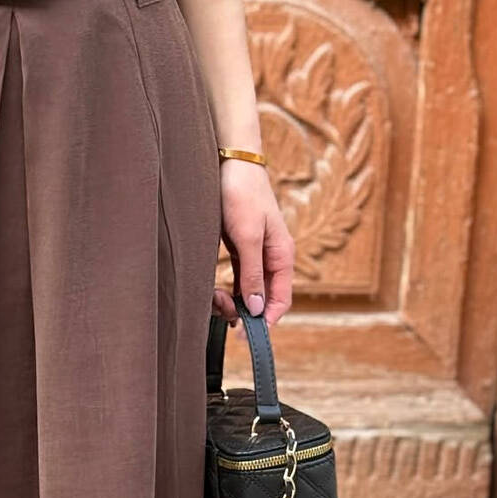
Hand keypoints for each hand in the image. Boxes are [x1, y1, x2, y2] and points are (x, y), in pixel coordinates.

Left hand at [212, 158, 294, 327]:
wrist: (230, 162)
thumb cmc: (242, 194)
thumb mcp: (247, 236)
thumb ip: (253, 273)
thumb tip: (258, 308)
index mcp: (282, 255)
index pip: (281, 299)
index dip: (266, 321)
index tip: (245, 334)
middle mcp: (272, 257)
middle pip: (264, 297)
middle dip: (245, 310)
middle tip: (221, 311)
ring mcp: (256, 253)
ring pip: (249, 289)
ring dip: (233, 300)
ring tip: (215, 300)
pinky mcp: (241, 247)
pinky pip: (238, 277)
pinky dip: (228, 287)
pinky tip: (215, 290)